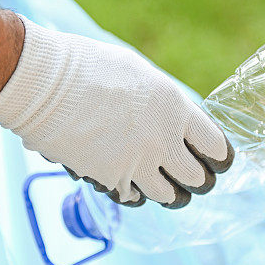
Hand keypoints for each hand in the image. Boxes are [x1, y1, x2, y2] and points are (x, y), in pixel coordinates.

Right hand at [0, 17, 233, 208]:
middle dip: (199, 180)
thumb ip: (163, 102)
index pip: (216, 146)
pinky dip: (134, 192)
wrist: (44, 84)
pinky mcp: (110, 179)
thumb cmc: (87, 67)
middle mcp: (162, 141)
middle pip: (198, 178)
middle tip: (194, 178)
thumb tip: (173, 120)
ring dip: (170, 193)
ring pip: (169, 196)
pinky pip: (133, 197)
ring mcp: (136, 163)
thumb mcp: (139, 74)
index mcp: (175, 109)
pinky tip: (130, 181)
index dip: (219, 157)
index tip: (217, 160)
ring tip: (166, 188)